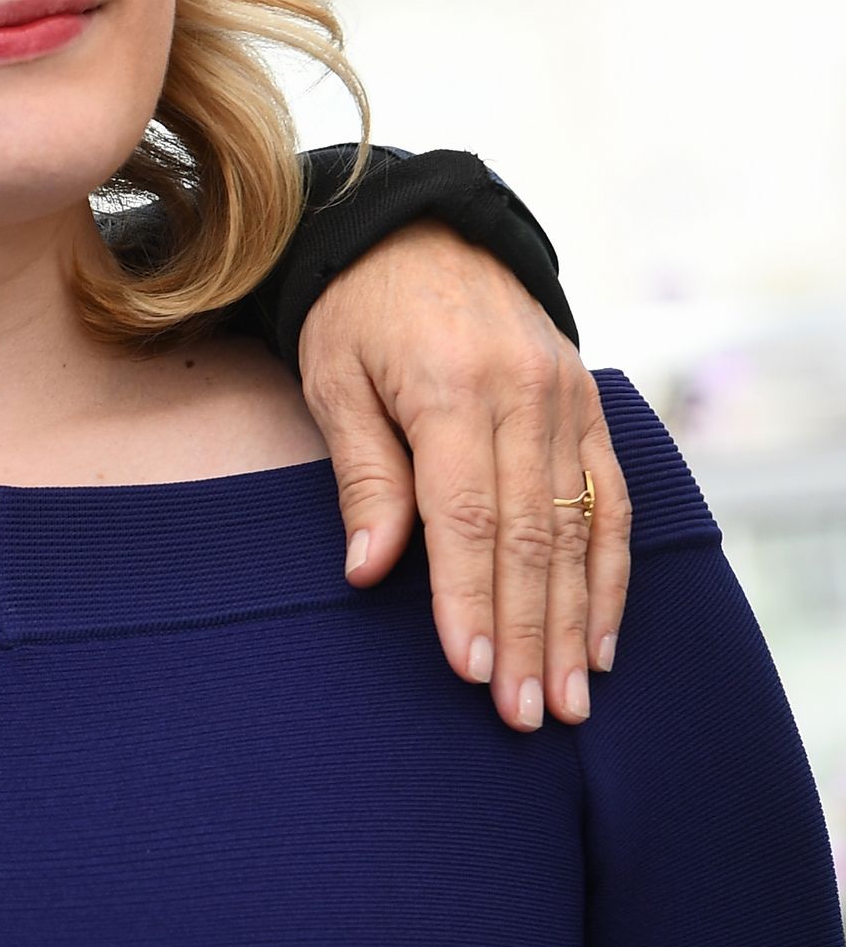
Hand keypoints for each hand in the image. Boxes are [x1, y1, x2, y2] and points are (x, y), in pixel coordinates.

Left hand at [296, 222, 629, 732]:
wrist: (419, 231)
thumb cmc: (355, 313)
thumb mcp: (333, 380)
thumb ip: (364, 476)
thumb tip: (369, 572)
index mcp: (454, 388)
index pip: (467, 516)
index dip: (469, 599)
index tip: (468, 670)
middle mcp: (526, 396)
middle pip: (533, 536)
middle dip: (528, 633)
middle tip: (526, 714)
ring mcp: (569, 401)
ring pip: (582, 529)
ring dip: (575, 622)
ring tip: (568, 700)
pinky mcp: (590, 408)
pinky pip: (612, 500)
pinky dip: (611, 574)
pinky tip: (601, 637)